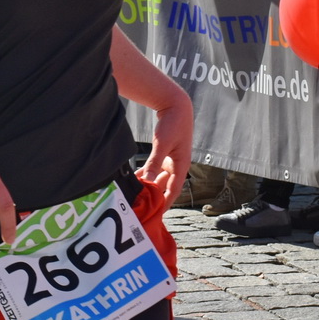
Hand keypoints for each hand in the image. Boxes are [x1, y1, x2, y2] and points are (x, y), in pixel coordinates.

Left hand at [141, 87, 193, 202]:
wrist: (176, 106)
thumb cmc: (172, 124)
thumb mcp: (162, 144)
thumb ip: (154, 162)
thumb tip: (148, 179)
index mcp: (182, 165)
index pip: (174, 189)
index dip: (166, 202)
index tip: (157, 213)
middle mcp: (178, 165)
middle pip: (166, 185)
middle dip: (156, 196)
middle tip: (143, 207)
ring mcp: (172, 160)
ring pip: (160, 178)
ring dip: (150, 185)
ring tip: (138, 195)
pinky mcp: (165, 154)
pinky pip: (155, 168)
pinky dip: (147, 174)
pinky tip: (136, 179)